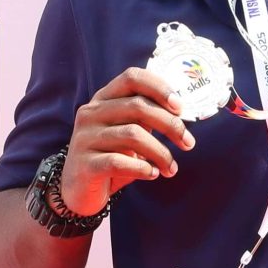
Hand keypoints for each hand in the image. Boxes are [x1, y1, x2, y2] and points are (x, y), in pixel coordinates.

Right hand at [61, 68, 195, 216]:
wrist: (78, 190)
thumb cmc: (112, 156)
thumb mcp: (128, 132)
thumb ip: (146, 118)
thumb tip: (181, 112)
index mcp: (103, 99)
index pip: (132, 77)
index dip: (159, 87)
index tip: (181, 107)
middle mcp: (91, 113)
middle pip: (138, 106)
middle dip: (171, 125)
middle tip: (189, 143)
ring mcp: (85, 138)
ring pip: (133, 135)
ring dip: (161, 153)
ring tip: (171, 168)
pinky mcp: (84, 164)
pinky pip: (119, 161)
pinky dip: (143, 168)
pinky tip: (153, 174)